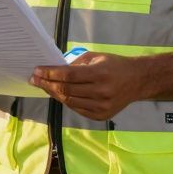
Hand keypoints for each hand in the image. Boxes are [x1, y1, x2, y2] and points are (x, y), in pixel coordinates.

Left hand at [30, 52, 144, 121]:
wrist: (138, 81)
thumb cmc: (115, 65)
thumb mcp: (96, 57)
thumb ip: (76, 64)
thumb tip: (54, 70)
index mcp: (99, 74)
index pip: (68, 75)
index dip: (49, 73)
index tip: (36, 71)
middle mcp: (101, 92)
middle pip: (66, 90)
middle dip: (47, 84)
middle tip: (34, 79)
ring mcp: (101, 106)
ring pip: (69, 102)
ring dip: (54, 94)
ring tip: (44, 86)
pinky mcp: (101, 116)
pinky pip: (77, 109)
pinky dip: (66, 102)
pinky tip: (59, 94)